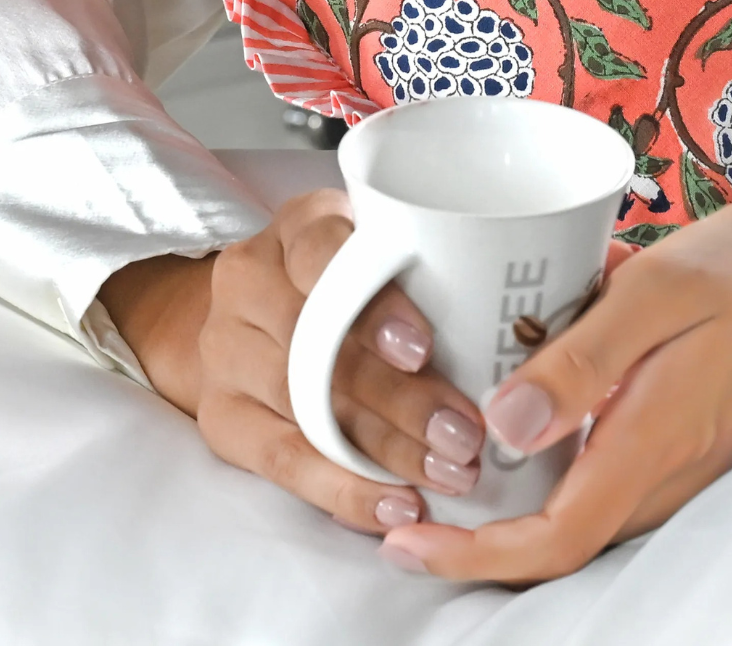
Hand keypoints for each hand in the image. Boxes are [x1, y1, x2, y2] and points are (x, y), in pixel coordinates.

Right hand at [98, 189, 488, 533]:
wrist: (253, 318)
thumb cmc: (347, 282)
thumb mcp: (379, 254)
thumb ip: (424, 272)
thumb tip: (510, 336)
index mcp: (297, 226)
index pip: (324, 254)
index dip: (374, 304)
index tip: (425, 347)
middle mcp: (248, 280)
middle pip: (318, 343)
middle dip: (398, 397)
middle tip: (464, 434)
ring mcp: (224, 349)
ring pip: (304, 405)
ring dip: (384, 448)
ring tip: (447, 473)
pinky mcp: (220, 415)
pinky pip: (282, 461)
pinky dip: (343, 489)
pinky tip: (394, 505)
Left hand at [378, 185, 731, 582]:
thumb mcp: (661, 292)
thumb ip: (582, 360)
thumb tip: (500, 430)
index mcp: (652, 443)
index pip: (550, 540)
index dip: (472, 557)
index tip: (406, 541)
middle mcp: (665, 469)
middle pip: (556, 534)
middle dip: (474, 533)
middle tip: (399, 497)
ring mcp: (681, 456)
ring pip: (579, 499)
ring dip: (509, 491)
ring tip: (438, 449)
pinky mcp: (688, 430)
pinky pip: (607, 459)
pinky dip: (553, 445)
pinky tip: (522, 383)